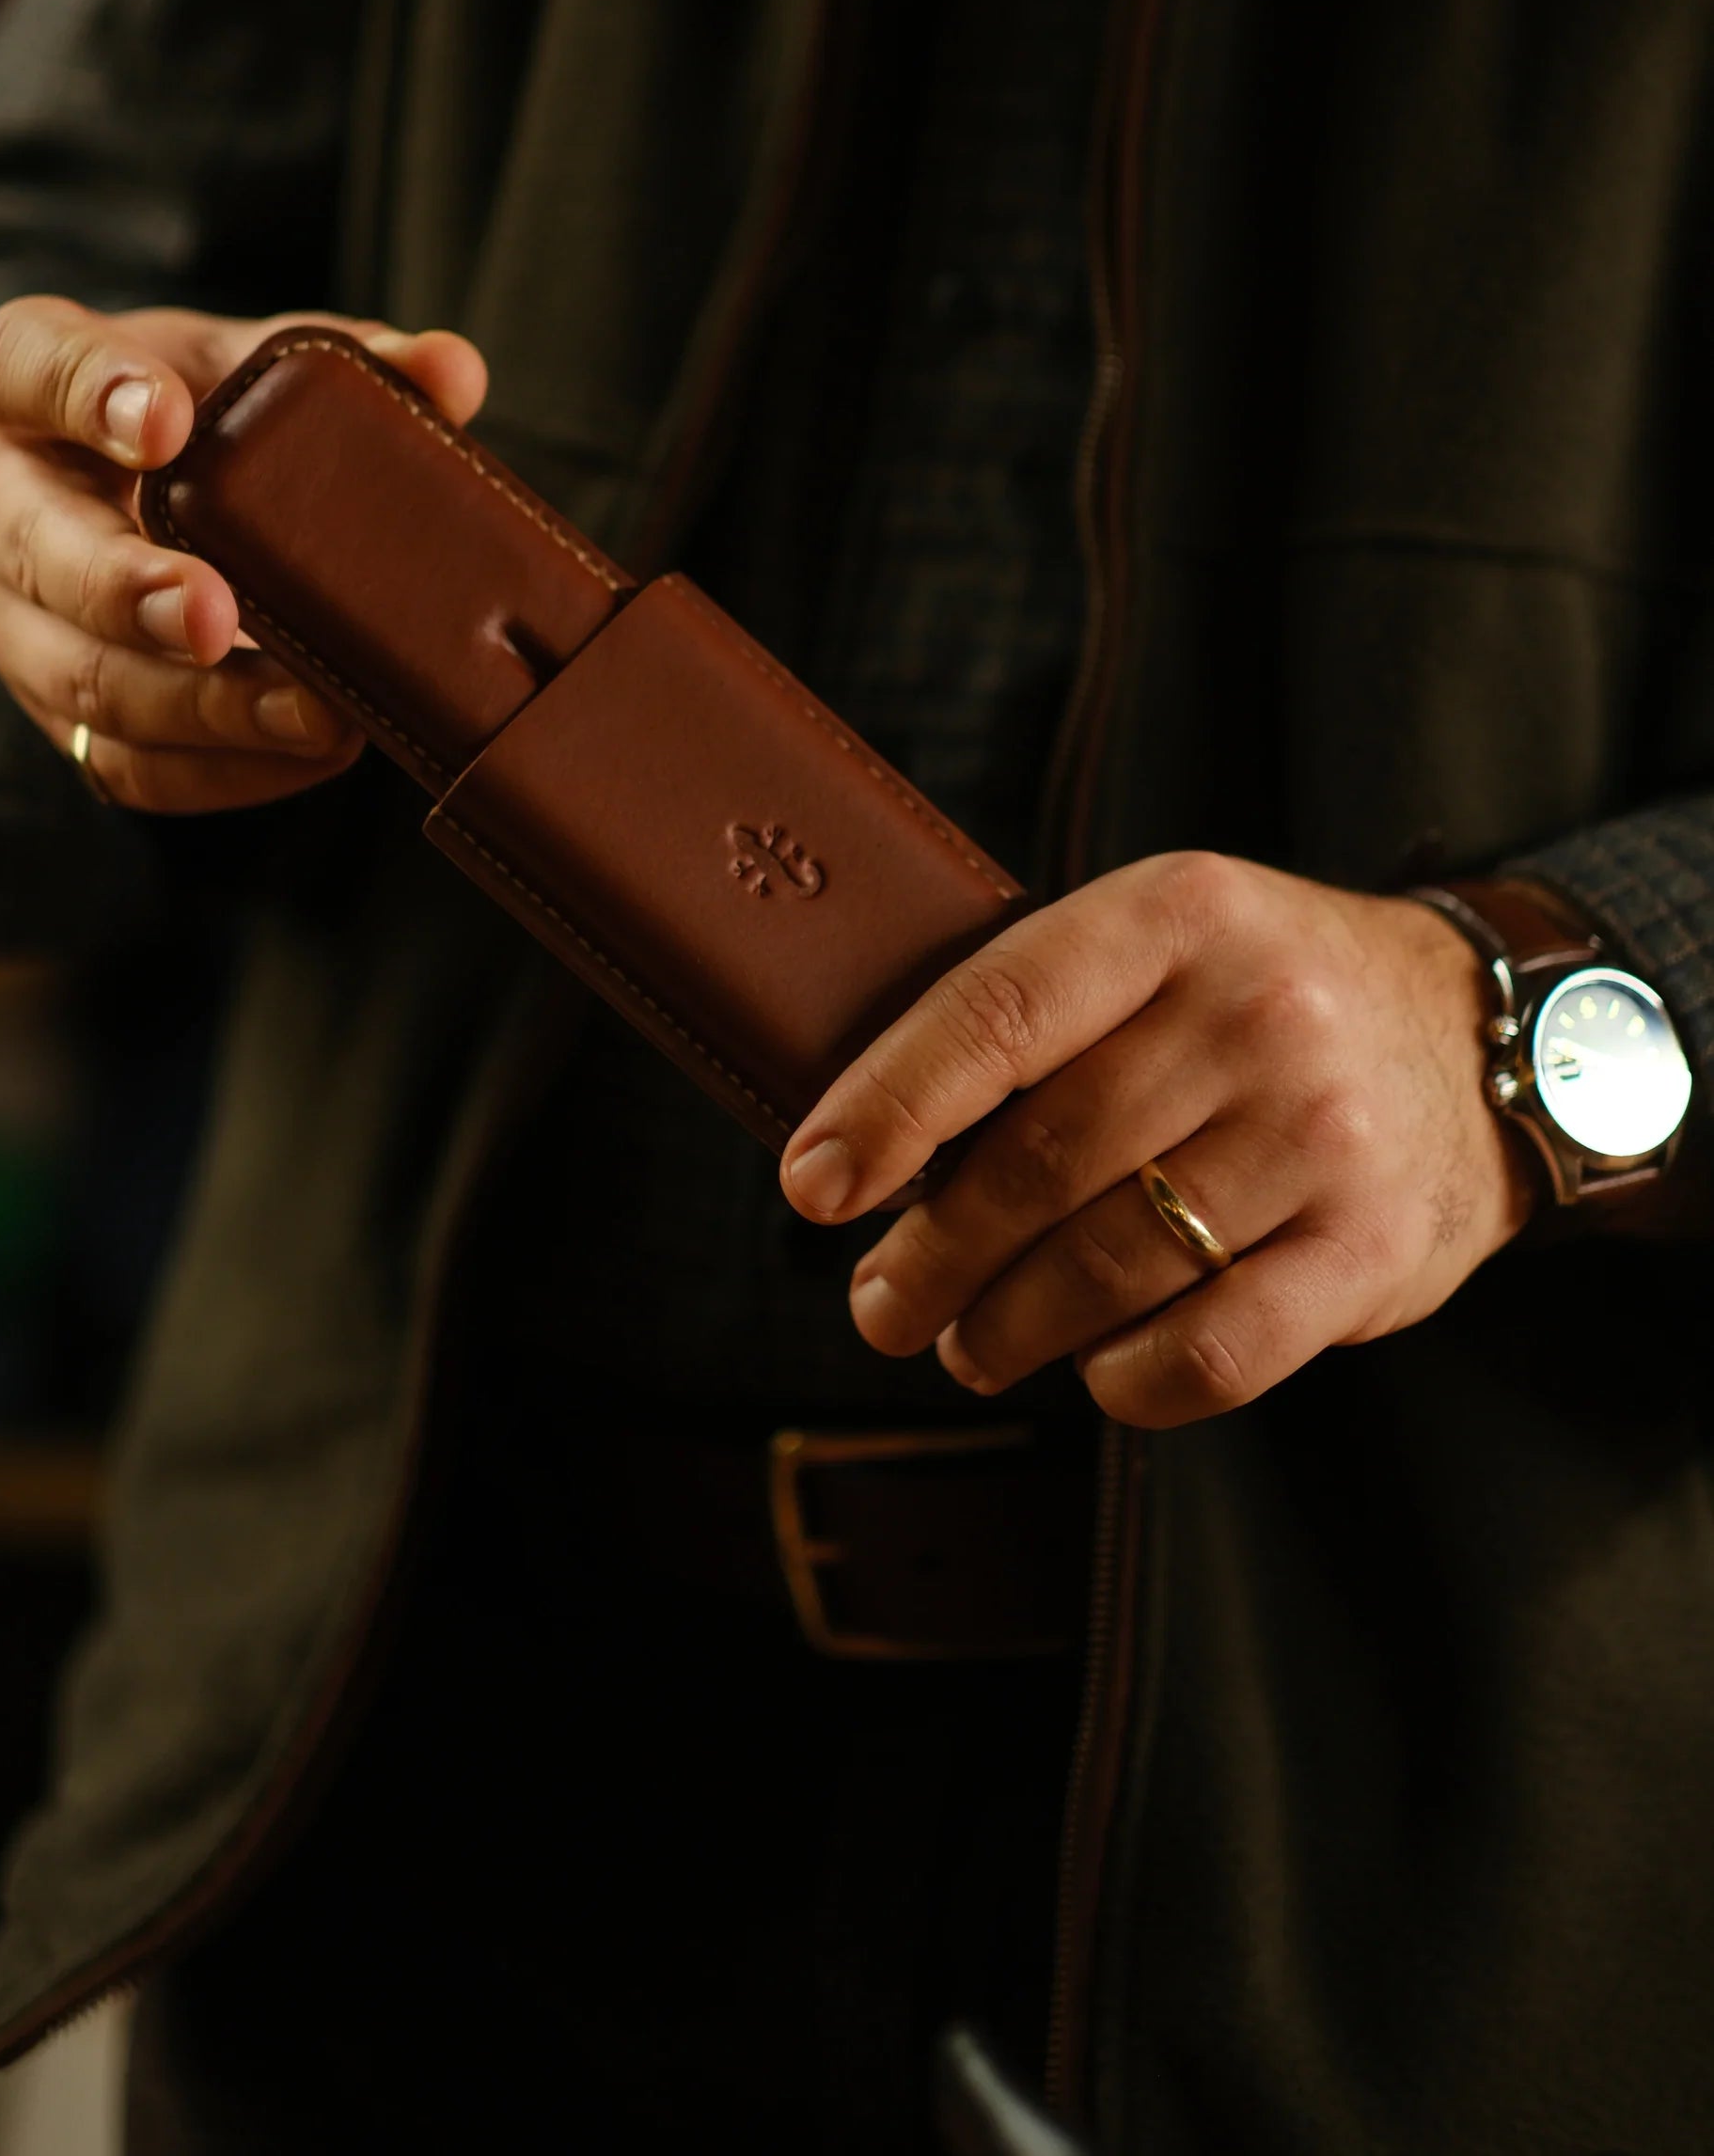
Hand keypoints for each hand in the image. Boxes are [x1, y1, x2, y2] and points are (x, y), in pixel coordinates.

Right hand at [0, 295, 486, 811]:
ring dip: (201, 707)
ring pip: (84, 680)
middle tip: (219, 615)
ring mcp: (14, 620)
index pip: (28, 365)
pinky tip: (311, 753)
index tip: (165, 420)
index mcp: (26, 382)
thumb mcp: (249, 361)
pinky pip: (127, 764)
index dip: (91, 393)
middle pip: (43, 554)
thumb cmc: (189, 412)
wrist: (123, 493)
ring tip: (312, 711)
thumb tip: (450, 372)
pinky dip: (224, 770)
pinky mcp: (60, 713)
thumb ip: (345, 358)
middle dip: (130, 594)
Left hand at [777, 851, 1534, 1428]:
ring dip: (1011, 1327)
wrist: (1479, 1036)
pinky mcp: (1373, 1247)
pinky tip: (1093, 1371)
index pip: (1000, 1012)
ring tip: (971, 1343)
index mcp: (1178, 914)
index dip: (889, 1107)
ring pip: (1113, 1265)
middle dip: (934, 1252)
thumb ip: (1041, 1009)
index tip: (814, 1186)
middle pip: (1044, 1159)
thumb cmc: (1263, 996)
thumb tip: (867, 1139)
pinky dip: (1127, 1380)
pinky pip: (1214, 1350)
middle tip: (882, 1305)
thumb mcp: (1167, 942)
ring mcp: (1322, 1134)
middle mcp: (1257, 1014)